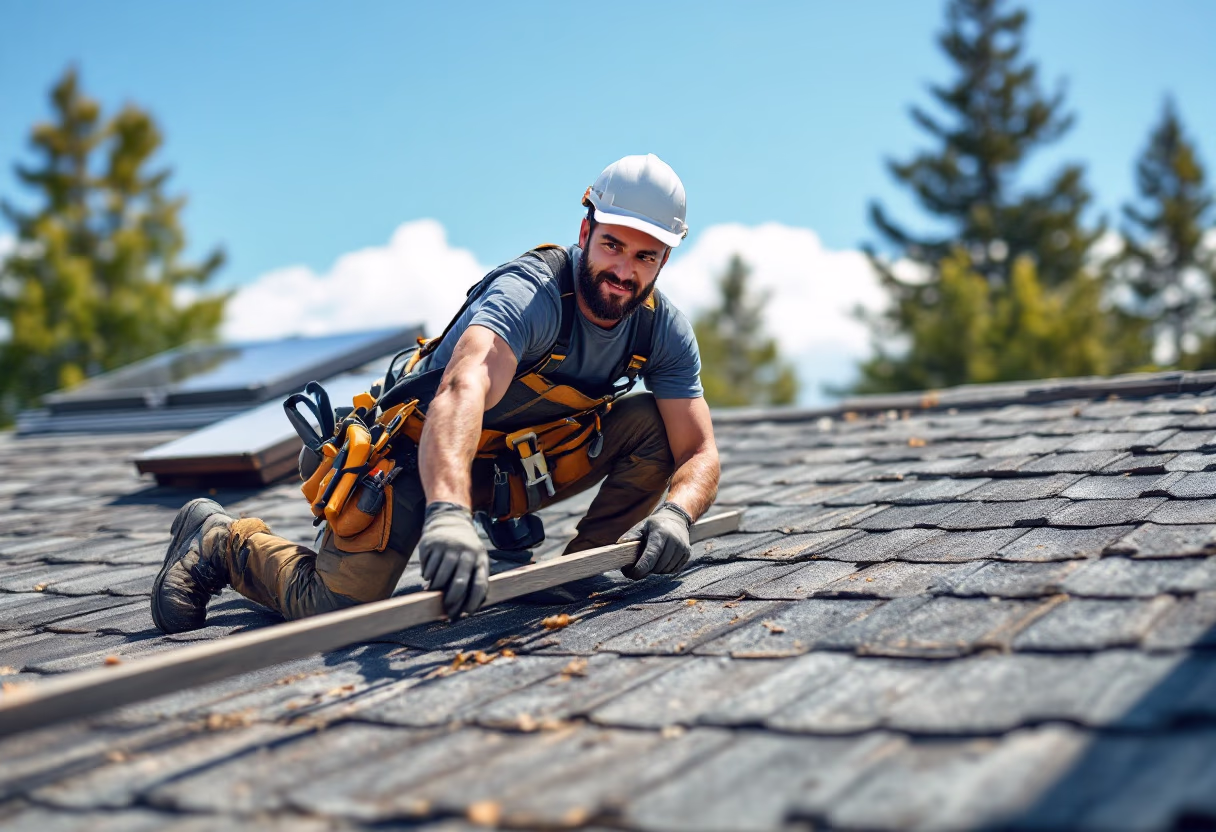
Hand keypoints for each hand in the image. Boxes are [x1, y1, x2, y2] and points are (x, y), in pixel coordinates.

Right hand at [418, 502, 488, 618]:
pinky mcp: (432, 545)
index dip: (473, 602)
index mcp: (480, 559)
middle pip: (459, 584)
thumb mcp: (475, 559)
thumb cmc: (465, 549)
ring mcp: (448, 548)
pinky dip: (428, 576)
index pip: (480, 585)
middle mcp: (466, 553)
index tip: (466, 614)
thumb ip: (472, 580)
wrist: (450, 520)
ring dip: (435, 589)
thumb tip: (462, 609)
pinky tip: (430, 575)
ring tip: (434, 590)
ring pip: (440, 578)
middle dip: (451, 601)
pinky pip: (428, 569)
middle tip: (445, 609)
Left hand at [619, 501, 693, 579]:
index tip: (631, 573)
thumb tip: (619, 547)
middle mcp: (674, 541)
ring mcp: (682, 548)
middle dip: (645, 569)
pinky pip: (673, 570)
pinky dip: (664, 569)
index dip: (640, 569)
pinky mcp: (687, 554)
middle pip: (657, 566)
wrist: (676, 518)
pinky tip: (660, 560)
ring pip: (665, 570)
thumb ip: (630, 537)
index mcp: (660, 533)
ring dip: (655, 570)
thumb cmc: (654, 525)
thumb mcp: (641, 527)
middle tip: (637, 566)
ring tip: (650, 560)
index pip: (650, 557)